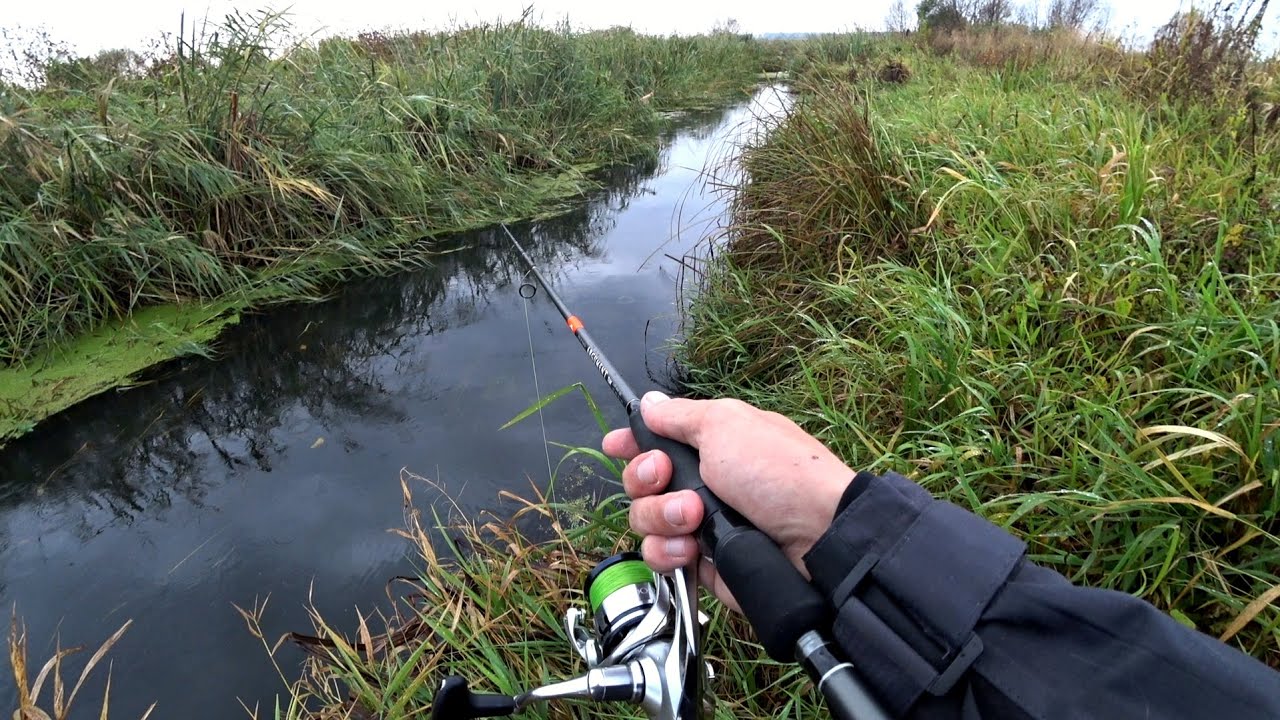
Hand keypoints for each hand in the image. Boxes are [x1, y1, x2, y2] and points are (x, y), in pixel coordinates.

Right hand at [602, 392, 852, 607]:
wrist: (817, 538)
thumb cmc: (776, 471)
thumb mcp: (726, 425)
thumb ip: (680, 416)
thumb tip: (648, 402)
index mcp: (710, 444)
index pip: (657, 442)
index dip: (632, 444)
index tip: (614, 445)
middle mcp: (702, 484)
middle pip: (641, 482)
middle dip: (646, 479)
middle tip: (667, 478)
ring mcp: (700, 525)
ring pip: (645, 520)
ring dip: (662, 516)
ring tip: (694, 518)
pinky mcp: (701, 563)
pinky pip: (661, 556)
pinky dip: (670, 552)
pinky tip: (693, 549)